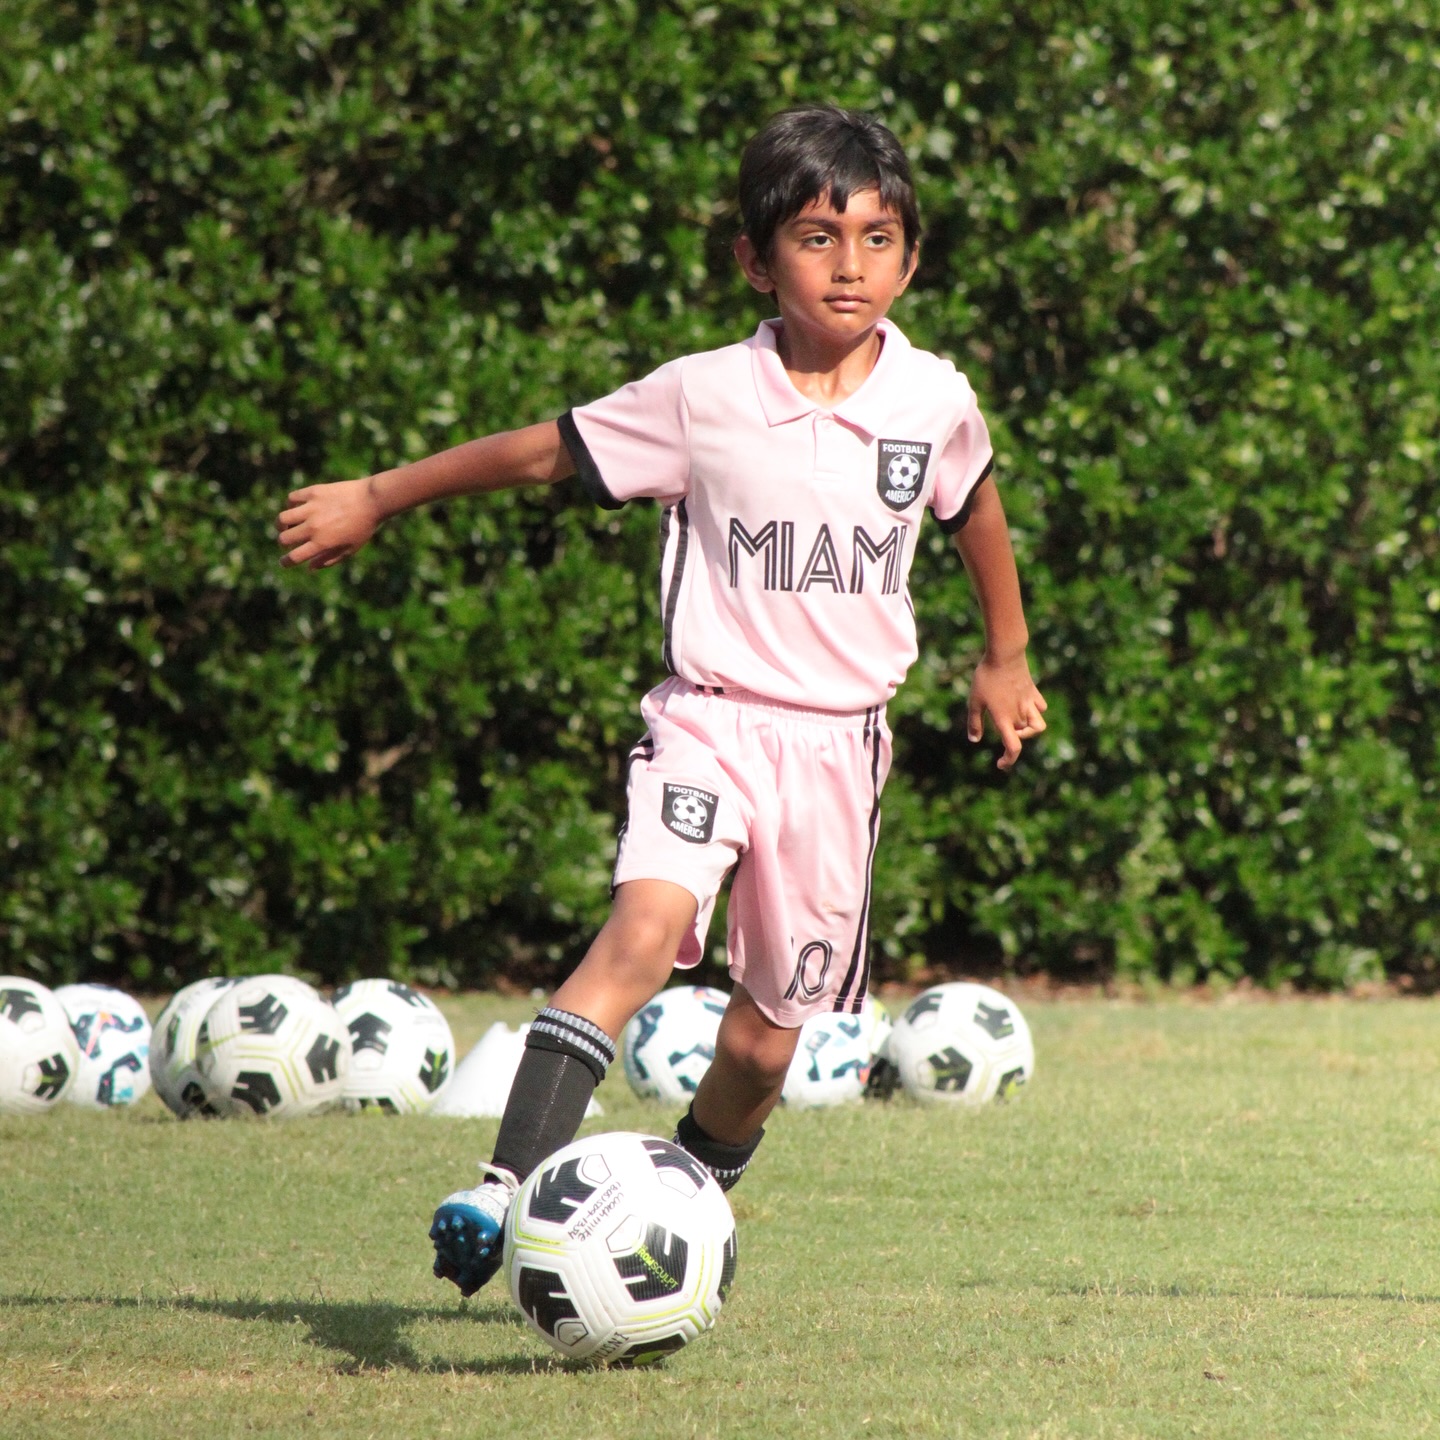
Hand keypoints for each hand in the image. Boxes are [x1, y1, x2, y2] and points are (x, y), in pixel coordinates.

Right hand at [276, 477, 384, 568]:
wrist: (372, 500)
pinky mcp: (313, 492)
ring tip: (287, 524)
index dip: (286, 562)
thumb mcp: (350, 549)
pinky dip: (291, 504)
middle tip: (287, 542)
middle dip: (283, 543)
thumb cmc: (363, 527)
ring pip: (282, 518)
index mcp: (322, 543)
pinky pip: (291, 498)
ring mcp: (312, 508)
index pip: (294, 557)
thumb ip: (329, 560)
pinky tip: (298, 507)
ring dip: (281, 524)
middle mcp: (314, 527)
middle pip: (284, 539)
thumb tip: (309, 567)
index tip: (284, 562)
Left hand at [967, 651, 1047, 770]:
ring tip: (1018, 723)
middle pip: (1022, 737)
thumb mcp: (974, 701)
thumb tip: (974, 740)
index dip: (1009, 760)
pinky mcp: (1033, 692)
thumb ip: (974, 722)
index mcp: (1004, 720)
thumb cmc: (986, 678)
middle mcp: (1019, 715)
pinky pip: (1040, 707)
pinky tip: (1025, 706)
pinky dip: (1035, 711)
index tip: (1001, 764)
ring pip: (1038, 726)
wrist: (1005, 655)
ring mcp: (1028, 704)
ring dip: (1030, 730)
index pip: (1013, 748)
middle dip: (1012, 739)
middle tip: (999, 730)